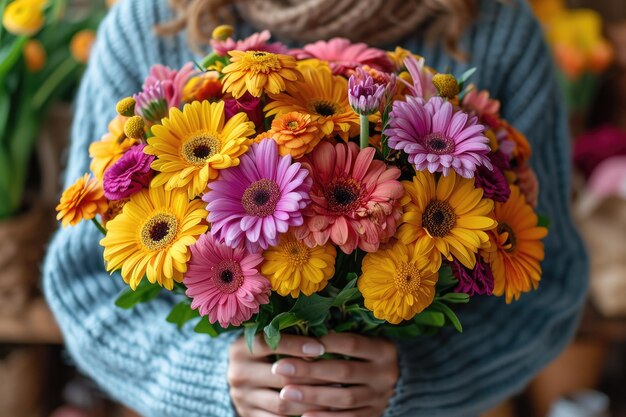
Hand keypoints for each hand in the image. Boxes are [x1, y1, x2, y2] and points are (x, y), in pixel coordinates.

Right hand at [229, 334, 329, 416]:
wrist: (240, 378)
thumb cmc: (262, 353)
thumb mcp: (266, 340)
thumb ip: (286, 335)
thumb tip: (324, 332)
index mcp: (240, 349)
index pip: (269, 344)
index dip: (296, 345)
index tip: (321, 347)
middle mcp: (238, 373)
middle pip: (280, 377)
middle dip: (312, 376)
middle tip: (338, 374)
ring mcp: (242, 398)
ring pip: (282, 403)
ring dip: (311, 400)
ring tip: (335, 394)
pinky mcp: (249, 416)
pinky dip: (302, 416)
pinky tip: (320, 410)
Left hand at [272, 333, 398, 416]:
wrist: (400, 380)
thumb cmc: (370, 354)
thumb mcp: (366, 340)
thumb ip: (341, 338)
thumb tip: (302, 332)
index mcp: (384, 349)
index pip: (352, 343)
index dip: (325, 342)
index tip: (296, 343)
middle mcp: (386, 374)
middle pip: (344, 371)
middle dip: (309, 370)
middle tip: (280, 368)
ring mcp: (380, 397)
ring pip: (344, 398)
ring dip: (313, 395)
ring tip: (286, 393)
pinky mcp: (374, 414)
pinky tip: (304, 416)